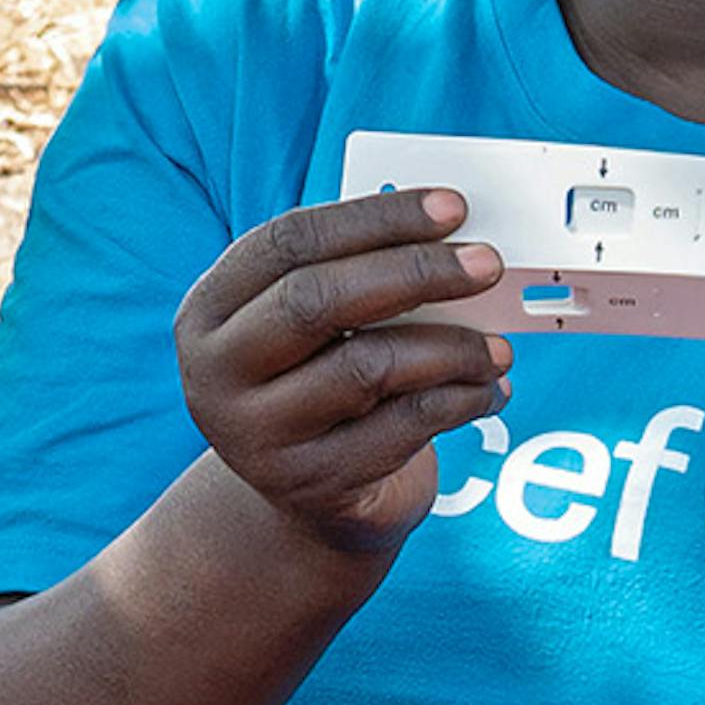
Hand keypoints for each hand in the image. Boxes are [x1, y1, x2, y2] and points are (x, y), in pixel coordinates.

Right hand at [172, 185, 514, 555]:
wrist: (305, 496)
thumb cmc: (320, 384)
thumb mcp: (314, 328)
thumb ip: (358, 280)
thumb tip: (452, 243)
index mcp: (208, 310)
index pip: (289, 242)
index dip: (376, 218)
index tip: (452, 208)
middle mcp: (216, 372)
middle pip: (317, 299)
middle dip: (416, 272)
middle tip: (487, 265)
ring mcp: (256, 435)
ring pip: (366, 367)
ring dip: (451, 349)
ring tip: (496, 348)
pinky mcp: (310, 483)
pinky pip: (402, 426)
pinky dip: (460, 401)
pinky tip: (486, 391)